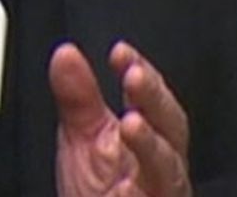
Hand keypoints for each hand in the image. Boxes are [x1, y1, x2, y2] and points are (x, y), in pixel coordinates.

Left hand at [50, 41, 191, 196]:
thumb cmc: (99, 190)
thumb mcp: (83, 139)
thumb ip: (78, 98)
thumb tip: (66, 55)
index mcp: (149, 140)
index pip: (153, 101)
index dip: (143, 75)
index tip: (121, 53)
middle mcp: (162, 168)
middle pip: (171, 129)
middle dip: (154, 100)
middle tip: (134, 77)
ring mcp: (159, 194)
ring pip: (167, 170)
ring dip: (151, 146)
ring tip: (131, 124)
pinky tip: (122, 189)